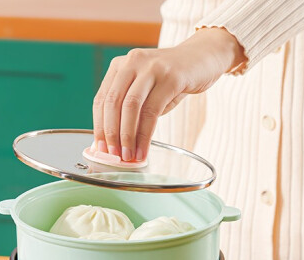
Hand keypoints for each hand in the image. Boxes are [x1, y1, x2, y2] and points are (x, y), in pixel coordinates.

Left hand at [92, 28, 245, 161]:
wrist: (204, 58)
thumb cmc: (170, 81)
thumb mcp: (144, 92)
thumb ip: (129, 111)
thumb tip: (114, 143)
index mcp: (119, 66)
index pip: (101, 100)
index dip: (99, 127)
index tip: (100, 149)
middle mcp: (132, 62)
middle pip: (113, 103)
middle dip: (111, 134)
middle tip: (113, 155)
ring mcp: (151, 67)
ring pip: (130, 107)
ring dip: (127, 136)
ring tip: (128, 156)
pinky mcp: (171, 77)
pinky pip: (152, 112)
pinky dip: (145, 136)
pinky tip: (144, 150)